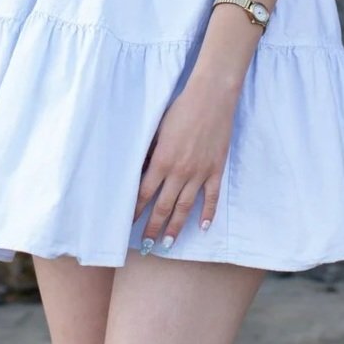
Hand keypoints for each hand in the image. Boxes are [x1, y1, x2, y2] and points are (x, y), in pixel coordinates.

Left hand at [132, 75, 238, 252]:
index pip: (144, 193)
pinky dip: (208, 213)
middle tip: (146, 245)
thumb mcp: (158, 130)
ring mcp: (200, 173)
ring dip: (176, 227)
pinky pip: (212, 197)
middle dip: (153, 227)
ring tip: (169, 243)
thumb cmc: (181, 109)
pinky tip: (204, 227)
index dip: (135, 211)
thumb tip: (141, 172)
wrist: (211, 98)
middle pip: (163, 206)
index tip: (127, 224)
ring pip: (186, 207)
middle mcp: (180, 172)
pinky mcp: (216, 169)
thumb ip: (150, 153)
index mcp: (161, 161)